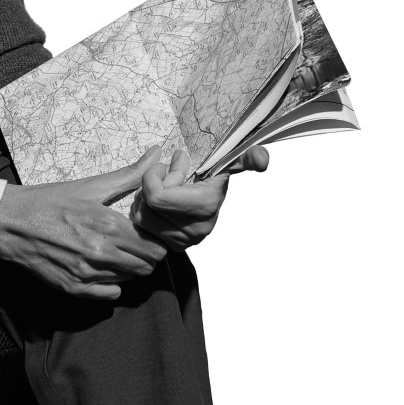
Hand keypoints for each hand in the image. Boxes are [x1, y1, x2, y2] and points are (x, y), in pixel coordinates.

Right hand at [0, 149, 173, 298]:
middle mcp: (101, 253)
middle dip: (145, 255)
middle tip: (133, 245)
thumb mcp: (89, 186)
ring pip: (129, 280)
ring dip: (128, 268)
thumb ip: (129, 175)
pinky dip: (111, 284)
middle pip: (147, 267)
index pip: (154, 246)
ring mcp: (87, 274)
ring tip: (114, 253)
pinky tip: (101, 268)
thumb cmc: (49, 201)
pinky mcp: (73, 288)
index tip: (145, 234)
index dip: (155, 240)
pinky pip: (111, 295)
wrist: (9, 222)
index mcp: (108, 226)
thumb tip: (158, 154)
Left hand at [131, 146, 268, 251]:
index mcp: (206, 206)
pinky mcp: (174, 247)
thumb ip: (247, 157)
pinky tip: (160, 201)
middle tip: (166, 172)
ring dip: (146, 196)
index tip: (172, 161)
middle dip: (151, 184)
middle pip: (147, 205)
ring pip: (141, 216)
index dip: (155, 175)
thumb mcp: (227, 159)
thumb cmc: (212, 170)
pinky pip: (142, 227)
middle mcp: (198, 230)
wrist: (210, 191)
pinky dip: (145, 210)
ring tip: (162, 185)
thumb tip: (262, 161)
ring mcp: (185, 242)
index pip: (157, 196)